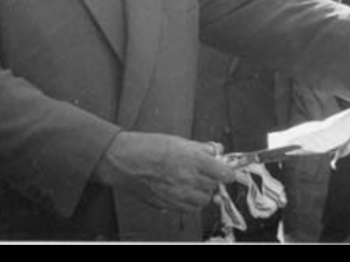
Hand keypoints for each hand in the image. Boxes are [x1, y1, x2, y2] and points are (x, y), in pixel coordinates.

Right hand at [93, 132, 235, 212]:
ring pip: (203, 201)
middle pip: (214, 187)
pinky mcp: (167, 205)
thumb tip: (215, 150)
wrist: (122, 160)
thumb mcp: (176, 140)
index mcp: (193, 159)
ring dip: (202, 193)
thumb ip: (199, 147)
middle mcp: (188, 179)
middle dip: (211, 180)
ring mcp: (178, 194)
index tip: (226, 172)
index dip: (227, 172)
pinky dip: (190, 203)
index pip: (224, 173)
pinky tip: (182, 193)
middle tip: (204, 173)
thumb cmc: (146, 146)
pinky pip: (188, 209)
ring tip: (192, 184)